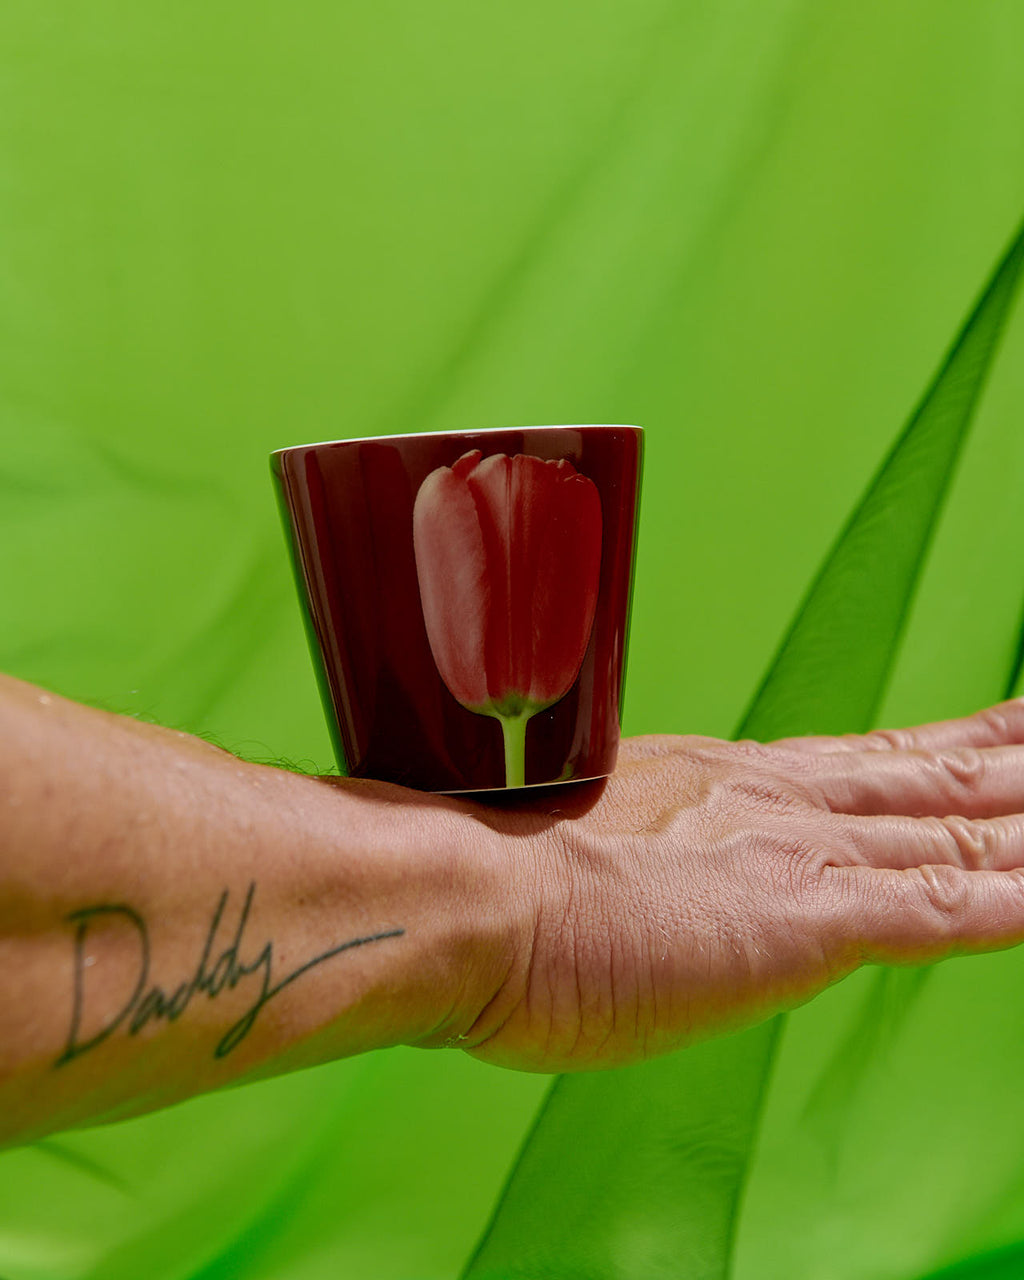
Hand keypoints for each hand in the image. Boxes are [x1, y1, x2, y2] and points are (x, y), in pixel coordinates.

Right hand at [462, 700, 1023, 1071]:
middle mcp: (776, 804)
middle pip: (929, 782)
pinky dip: (1012, 899)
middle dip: (1010, 763)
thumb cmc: (483, 874)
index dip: (942, 752)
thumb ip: (614, 846)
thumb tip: (607, 865)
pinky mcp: (804, 921)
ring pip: (957, 836)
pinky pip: (945, 911)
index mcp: (721, 783)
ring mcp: (797, 857)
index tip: (994, 733)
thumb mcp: (568, 841)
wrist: (461, 889)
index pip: (863, 764)